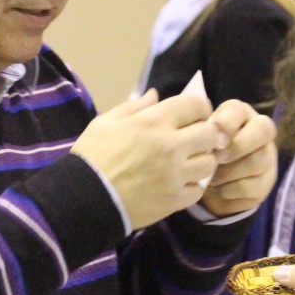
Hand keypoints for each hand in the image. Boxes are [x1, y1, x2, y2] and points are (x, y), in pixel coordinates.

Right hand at [71, 89, 217, 228]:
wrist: (83, 199)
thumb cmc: (92, 156)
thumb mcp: (105, 122)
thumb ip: (134, 107)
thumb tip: (156, 95)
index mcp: (153, 121)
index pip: (196, 105)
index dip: (199, 109)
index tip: (194, 116)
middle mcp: (170, 146)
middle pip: (210, 134)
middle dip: (205, 135)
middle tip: (193, 141)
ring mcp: (175, 174)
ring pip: (210, 163)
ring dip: (201, 162)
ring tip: (187, 165)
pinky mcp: (175, 199)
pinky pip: (199, 190)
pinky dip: (192, 187)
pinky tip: (179, 184)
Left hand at [199, 100, 276, 216]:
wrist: (208, 184)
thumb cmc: (202, 153)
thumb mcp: (199, 139)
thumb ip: (203, 134)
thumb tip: (207, 138)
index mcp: (240, 114)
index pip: (239, 110)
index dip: (226, 124)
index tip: (211, 138)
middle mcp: (259, 131)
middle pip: (262, 130)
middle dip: (237, 146)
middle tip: (217, 158)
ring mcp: (267, 157)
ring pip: (257, 160)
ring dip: (229, 171)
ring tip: (211, 177)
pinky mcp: (265, 183)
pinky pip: (251, 186)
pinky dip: (230, 189)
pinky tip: (217, 188)